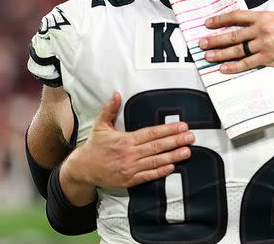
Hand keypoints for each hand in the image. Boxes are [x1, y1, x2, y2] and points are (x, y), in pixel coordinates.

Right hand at [62, 92, 194, 191]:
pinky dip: (160, 172)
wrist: (82, 169)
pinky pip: (147, 176)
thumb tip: (116, 94)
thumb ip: (110, 109)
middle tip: (190, 137)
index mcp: (125, 139)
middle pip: (157, 146)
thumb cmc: (94, 146)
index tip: (182, 126)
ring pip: (155, 161)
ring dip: (173, 156)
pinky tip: (172, 167)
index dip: (168, 129)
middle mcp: (130, 153)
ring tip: (187, 151)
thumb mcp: (100, 125)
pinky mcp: (129, 180)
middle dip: (175, 141)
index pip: (151, 133)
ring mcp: (130, 168)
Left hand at [199, 10, 273, 73]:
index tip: (208, 23)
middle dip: (215, 40)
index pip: (236, 16)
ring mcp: (264, 45)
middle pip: (233, 35)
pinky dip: (234, 66)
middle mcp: (262, 30)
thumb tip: (241, 21)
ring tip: (208, 56)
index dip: (220, 20)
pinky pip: (247, 63)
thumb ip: (259, 18)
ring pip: (237, 50)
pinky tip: (224, 68)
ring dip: (220, 54)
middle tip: (202, 43)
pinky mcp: (267, 58)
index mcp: (263, 17)